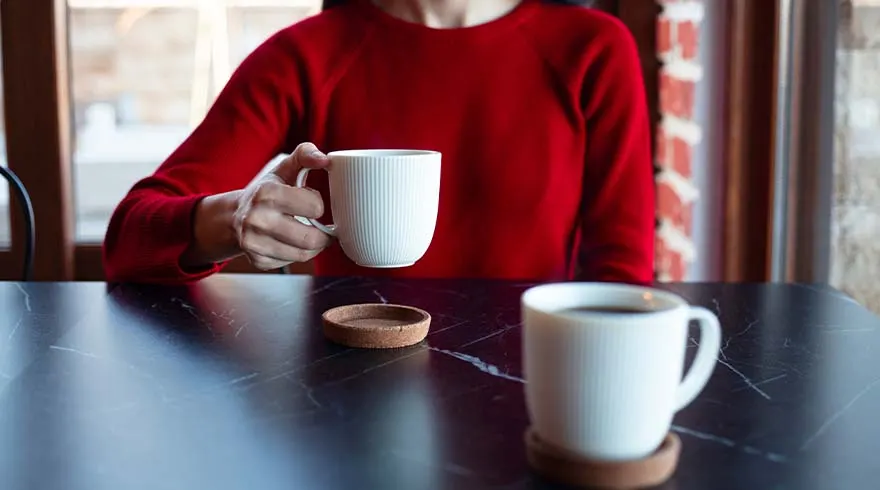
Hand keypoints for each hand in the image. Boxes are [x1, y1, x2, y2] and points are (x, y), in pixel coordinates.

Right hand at [233, 142, 331, 269]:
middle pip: (311, 239)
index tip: (310, 202)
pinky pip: (291, 263)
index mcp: (267, 194)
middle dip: (323, 234)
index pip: (315, 207)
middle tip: (321, 227)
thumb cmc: (267, 191)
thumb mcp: (284, 168)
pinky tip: (292, 243)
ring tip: (310, 234)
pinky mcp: (258, 261)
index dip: (317, 204)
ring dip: (313, 246)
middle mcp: (257, 220)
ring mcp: (255, 243)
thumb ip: (305, 155)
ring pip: (303, 254)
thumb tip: (326, 160)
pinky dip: (297, 254)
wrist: (234, 216)